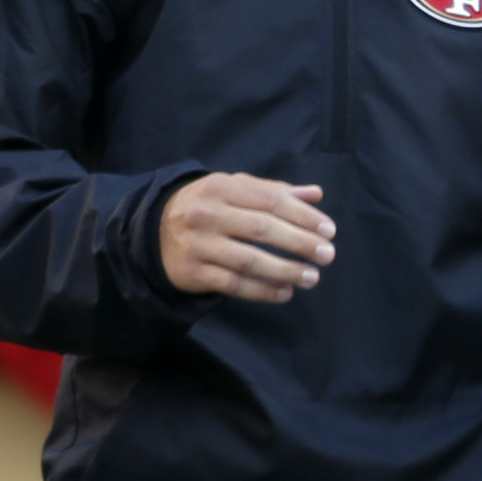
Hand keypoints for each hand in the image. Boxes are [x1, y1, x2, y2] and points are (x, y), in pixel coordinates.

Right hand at [159, 173, 336, 302]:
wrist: (152, 231)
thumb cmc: (207, 207)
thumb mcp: (235, 190)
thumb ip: (275, 191)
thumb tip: (315, 194)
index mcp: (222, 187)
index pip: (270, 200)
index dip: (303, 216)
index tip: (329, 230)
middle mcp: (208, 214)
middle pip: (261, 229)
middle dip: (299, 242)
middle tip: (327, 254)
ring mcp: (198, 245)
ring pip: (248, 260)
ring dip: (285, 271)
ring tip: (312, 277)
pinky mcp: (192, 273)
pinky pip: (233, 285)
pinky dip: (262, 291)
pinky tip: (285, 293)